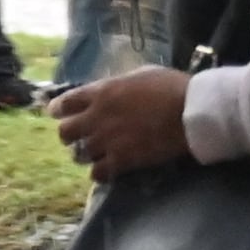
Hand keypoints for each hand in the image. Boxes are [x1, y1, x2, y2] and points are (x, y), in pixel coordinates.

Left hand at [47, 66, 189, 174]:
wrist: (191, 111)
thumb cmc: (170, 87)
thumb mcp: (138, 75)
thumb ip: (116, 86)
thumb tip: (106, 91)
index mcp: (100, 92)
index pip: (63, 103)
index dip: (59, 110)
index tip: (60, 113)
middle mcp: (97, 118)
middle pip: (64, 133)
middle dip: (70, 135)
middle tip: (80, 136)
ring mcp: (107, 141)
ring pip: (78, 155)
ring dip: (85, 154)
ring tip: (96, 153)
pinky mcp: (121, 161)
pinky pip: (97, 174)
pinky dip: (100, 172)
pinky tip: (108, 169)